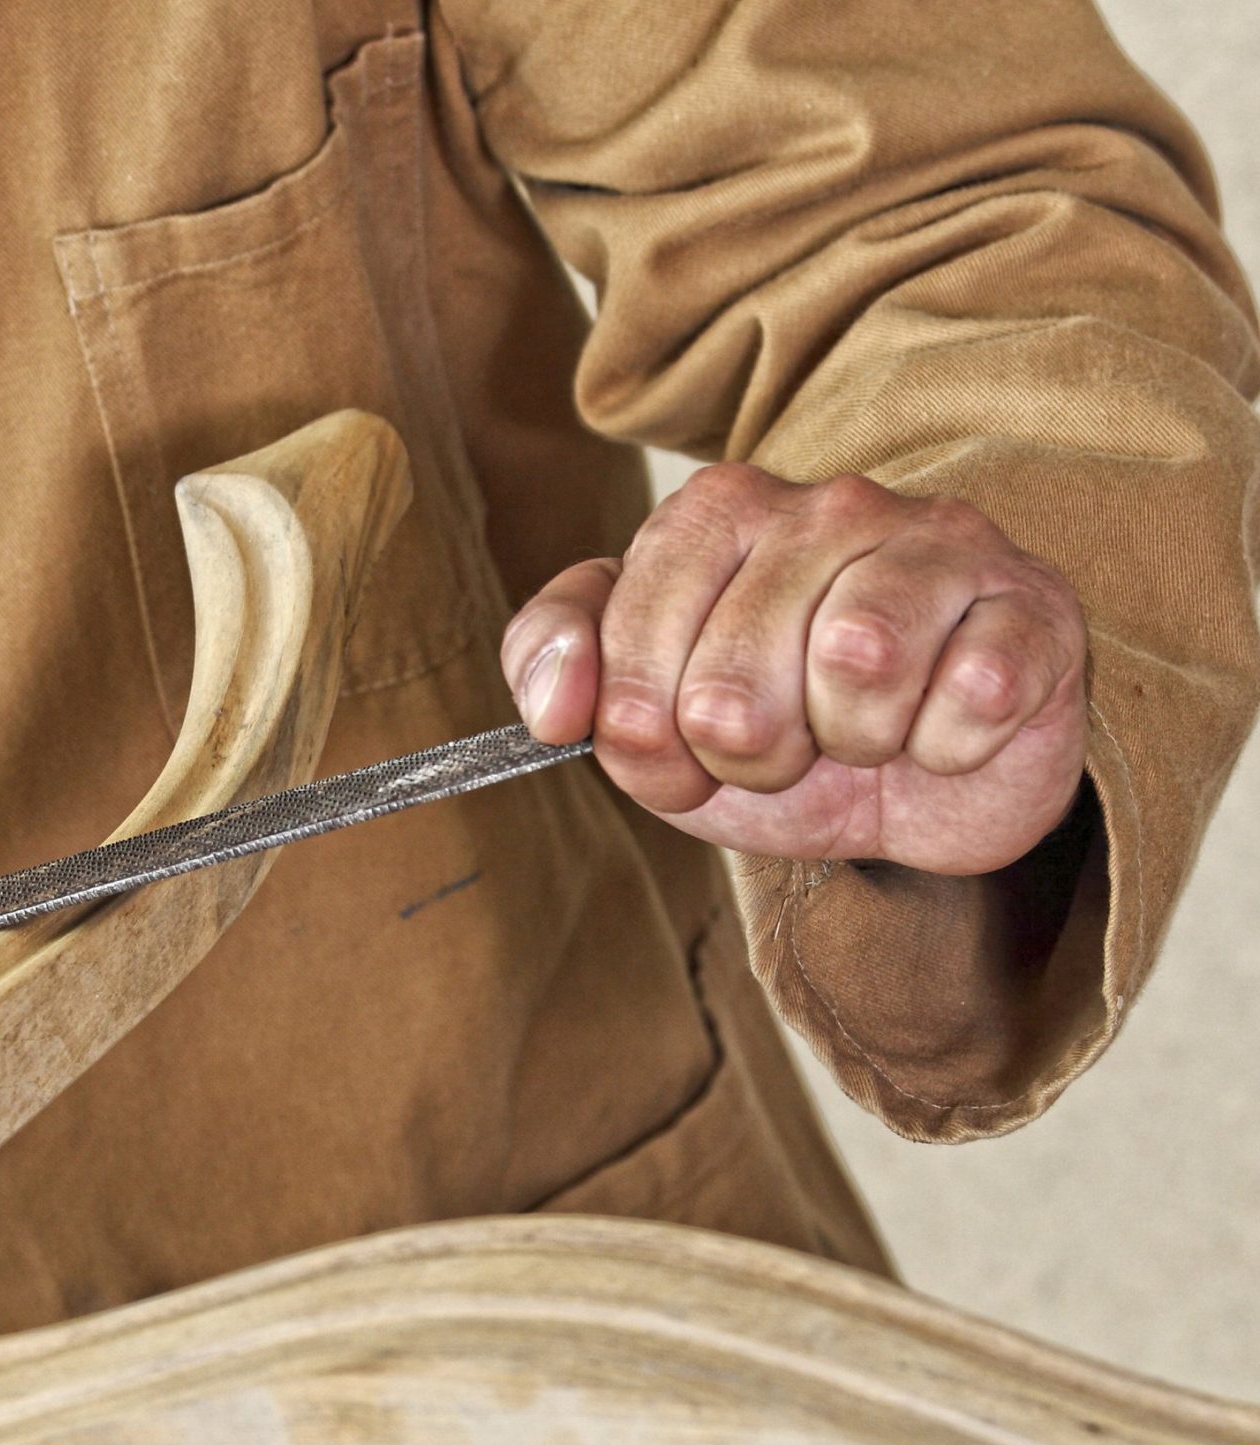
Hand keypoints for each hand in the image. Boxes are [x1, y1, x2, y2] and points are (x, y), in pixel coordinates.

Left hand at [499, 466, 1087, 875]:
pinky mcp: (1034, 606)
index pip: (630, 637)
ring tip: (864, 731)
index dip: (647, 727)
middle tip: (787, 744)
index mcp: (718, 511)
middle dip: (748, 751)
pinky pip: (969, 699)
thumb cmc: (776, 729)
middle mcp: (830, 504)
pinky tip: (945, 729)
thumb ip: (556, 665)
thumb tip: (556, 705)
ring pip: (857, 666)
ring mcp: (941, 544)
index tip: (681, 745)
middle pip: (733, 676)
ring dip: (849, 741)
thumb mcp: (640, 710)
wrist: (916, 794)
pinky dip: (946, 748)